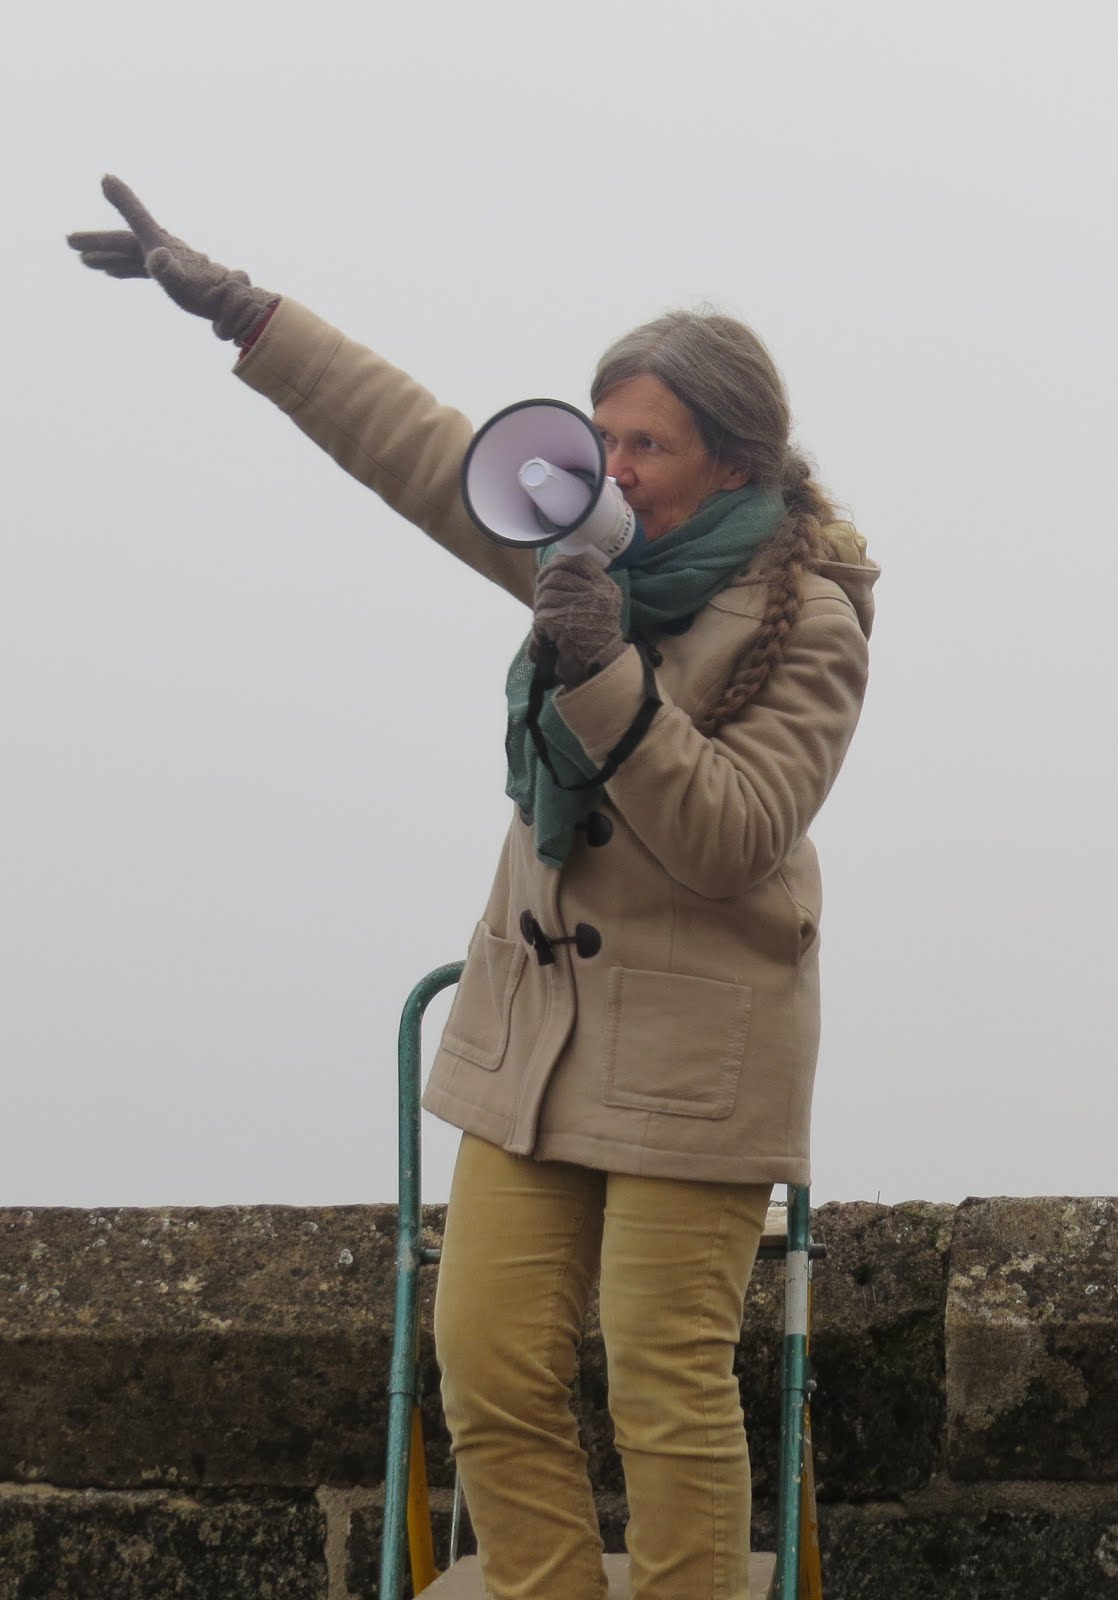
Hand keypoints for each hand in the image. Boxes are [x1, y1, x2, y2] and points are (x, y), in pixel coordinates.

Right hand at [67, 175, 276, 342]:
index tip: (105, 178)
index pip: (132, 222)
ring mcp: (167, 262)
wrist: (229, 304)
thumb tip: (154, 257)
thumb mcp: (183, 280)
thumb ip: (166, 267)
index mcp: (160, 243)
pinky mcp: (172, 276)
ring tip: (84, 262)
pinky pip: (142, 269)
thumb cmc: (205, 293)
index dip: (121, 199)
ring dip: (107, 257)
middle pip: (124, 242)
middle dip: (97, 243)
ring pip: (131, 256)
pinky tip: (114, 274)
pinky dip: (125, 268)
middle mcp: (162, 248)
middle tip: (68, 242)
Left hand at [531, 554, 625, 687]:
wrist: (601, 668)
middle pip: (555, 576)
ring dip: (541, 608)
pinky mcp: (561, 623)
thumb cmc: (598, 637)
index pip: (575, 561)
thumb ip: (582, 585)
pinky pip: (541, 615)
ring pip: (545, 595)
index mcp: (604, 587)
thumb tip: (553, 568)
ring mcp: (578, 607)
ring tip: (548, 620)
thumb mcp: (600, 604)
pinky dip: (539, 625)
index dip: (556, 564)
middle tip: (545, 600)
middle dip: (544, 586)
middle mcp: (594, 594)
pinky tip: (547, 634)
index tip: (548, 572)